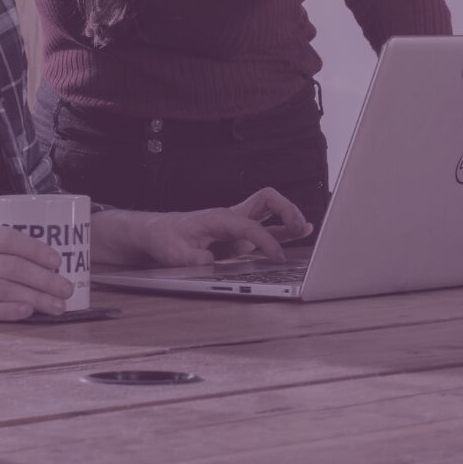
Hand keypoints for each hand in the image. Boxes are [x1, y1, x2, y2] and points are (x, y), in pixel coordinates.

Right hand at [0, 228, 71, 321]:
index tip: (58, 261)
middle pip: (14, 269)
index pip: (10, 241)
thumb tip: (35, 260)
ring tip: (57, 306)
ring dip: (36, 299)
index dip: (37, 250)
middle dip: (46, 280)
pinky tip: (27, 312)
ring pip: (4, 290)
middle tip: (68, 289)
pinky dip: (8, 311)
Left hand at [94, 189, 308, 268]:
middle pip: (267, 200)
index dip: (266, 241)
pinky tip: (298, 233)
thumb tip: (209, 262)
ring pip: (270, 210)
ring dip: (289, 217)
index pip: (251, 225)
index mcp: (220, 218)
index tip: (277, 258)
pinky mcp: (237, 236)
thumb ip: (191, 258)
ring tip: (307, 228)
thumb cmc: (164, 238)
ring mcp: (236, 224)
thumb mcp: (171, 252)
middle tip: (301, 227)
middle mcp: (232, 216)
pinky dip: (282, 230)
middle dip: (287, 211)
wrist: (155, 233)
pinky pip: (265, 227)